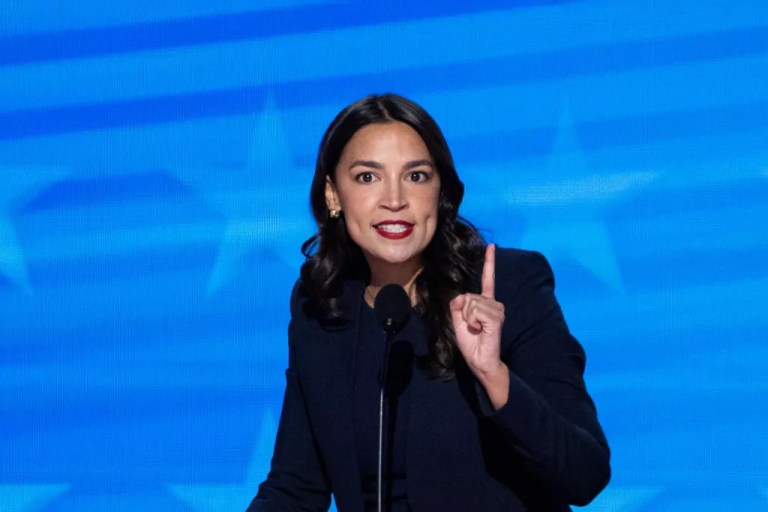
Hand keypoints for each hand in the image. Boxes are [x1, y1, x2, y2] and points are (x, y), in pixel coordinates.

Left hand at [450, 244, 508, 407]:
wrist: (480, 361)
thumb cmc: (471, 343)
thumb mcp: (458, 322)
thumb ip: (457, 306)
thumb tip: (460, 296)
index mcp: (486, 303)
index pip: (488, 280)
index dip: (489, 263)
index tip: (492, 247)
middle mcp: (494, 304)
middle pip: (468, 295)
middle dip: (463, 311)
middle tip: (472, 327)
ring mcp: (497, 310)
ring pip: (471, 302)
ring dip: (468, 318)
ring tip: (476, 330)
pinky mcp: (496, 318)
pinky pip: (475, 311)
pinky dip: (472, 321)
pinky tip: (479, 330)